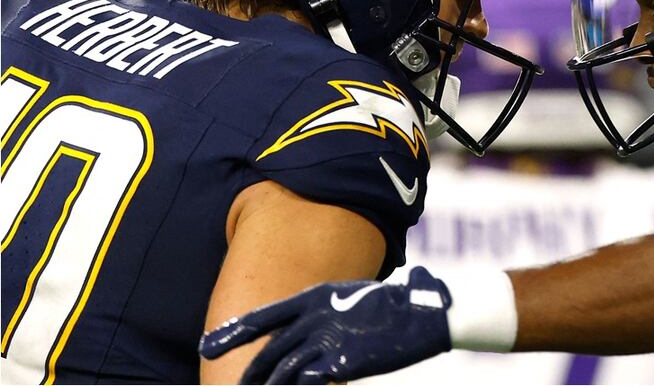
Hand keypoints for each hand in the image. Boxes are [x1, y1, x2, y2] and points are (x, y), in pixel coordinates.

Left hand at [199, 267, 452, 383]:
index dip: (232, 332)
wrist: (423, 312)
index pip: (263, 317)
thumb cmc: (389, 307)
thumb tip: (300, 338)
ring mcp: (329, 338)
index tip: (207, 345)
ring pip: (283, 371)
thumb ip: (322, 318)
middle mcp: (315, 316)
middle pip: (269, 352)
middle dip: (250, 376)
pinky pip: (309, 381)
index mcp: (315, 297)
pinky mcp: (343, 361)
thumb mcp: (348, 302)